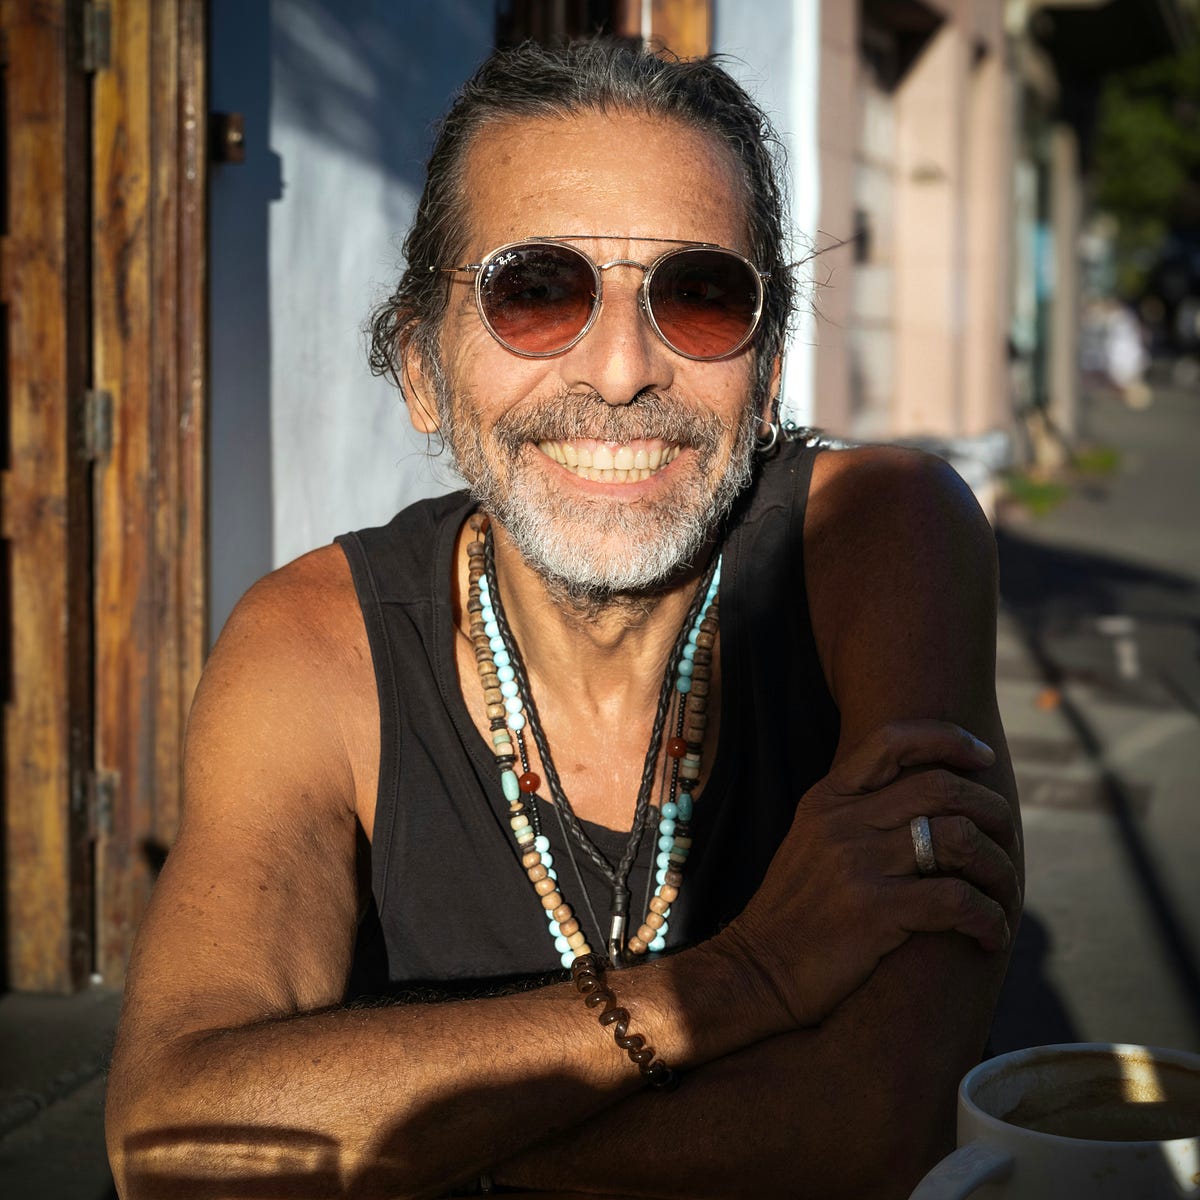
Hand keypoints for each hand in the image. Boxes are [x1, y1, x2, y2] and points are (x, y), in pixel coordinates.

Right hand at [716, 720, 1020, 1031]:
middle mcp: (842, 822)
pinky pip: (957, 900)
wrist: (755, 972)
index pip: (893, 740)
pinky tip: (992, 935)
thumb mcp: (812, 844)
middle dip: (991, 808)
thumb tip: (927, 803)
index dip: (947, 738)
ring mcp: (856, 864)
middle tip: (1008, 836)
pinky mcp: (874, 911)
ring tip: (1004, 894)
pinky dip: (989, 918)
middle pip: (941, 787)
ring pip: (959, 839)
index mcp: (827, 800)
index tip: (981, 756)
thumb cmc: (795, 914)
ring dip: (998, 868)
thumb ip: (857, 817)